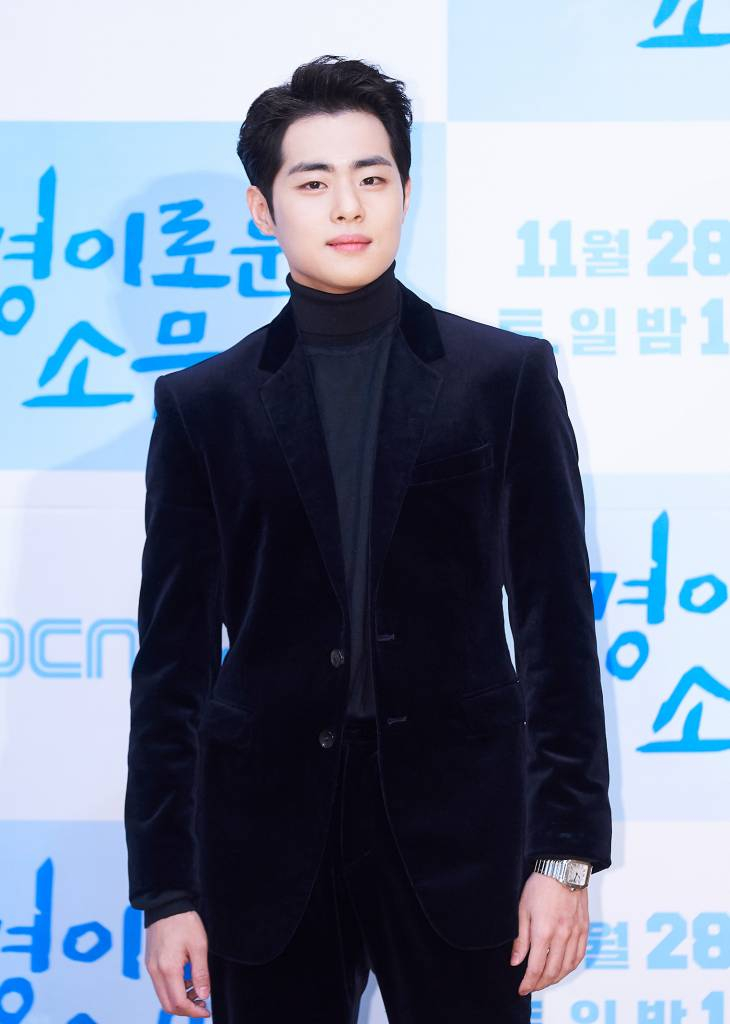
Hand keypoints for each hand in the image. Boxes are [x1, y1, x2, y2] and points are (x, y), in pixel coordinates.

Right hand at [144, 909, 210, 1016]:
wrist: (166, 904)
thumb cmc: (184, 922)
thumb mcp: (199, 946)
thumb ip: (200, 973)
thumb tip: (204, 996)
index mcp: (168, 969)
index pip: (179, 1002)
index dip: (194, 1011)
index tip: (206, 1010)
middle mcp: (155, 971)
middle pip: (167, 1004)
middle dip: (186, 1009)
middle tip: (202, 1003)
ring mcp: (150, 967)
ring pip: (162, 996)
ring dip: (179, 999)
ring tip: (197, 990)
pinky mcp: (150, 962)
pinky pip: (159, 984)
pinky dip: (172, 989)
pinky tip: (186, 980)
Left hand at [510, 872, 588, 995]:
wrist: (562, 868)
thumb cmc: (540, 885)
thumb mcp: (522, 910)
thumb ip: (520, 939)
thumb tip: (516, 962)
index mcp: (543, 932)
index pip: (536, 968)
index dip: (529, 982)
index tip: (522, 989)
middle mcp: (562, 936)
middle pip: (552, 971)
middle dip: (541, 983)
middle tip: (532, 987)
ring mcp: (575, 934)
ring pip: (567, 967)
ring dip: (556, 978)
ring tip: (545, 981)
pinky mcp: (584, 929)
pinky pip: (580, 956)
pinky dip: (571, 967)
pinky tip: (563, 969)